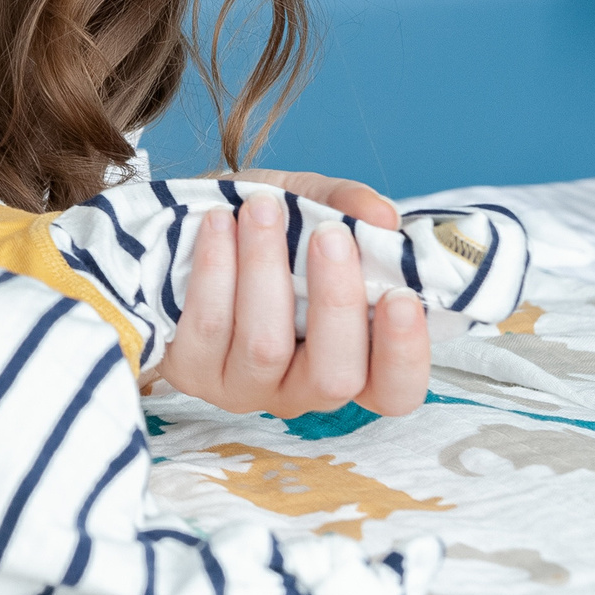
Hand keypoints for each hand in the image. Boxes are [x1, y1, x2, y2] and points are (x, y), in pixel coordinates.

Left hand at [150, 178, 429, 417]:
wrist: (189, 227)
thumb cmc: (266, 228)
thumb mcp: (310, 204)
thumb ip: (348, 205)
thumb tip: (383, 216)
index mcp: (352, 359)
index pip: (395, 390)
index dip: (404, 354)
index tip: (400, 296)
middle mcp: (301, 387)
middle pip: (334, 377)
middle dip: (337, 302)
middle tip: (331, 235)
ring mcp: (244, 386)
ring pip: (264, 347)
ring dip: (266, 268)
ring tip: (261, 208)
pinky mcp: (190, 371)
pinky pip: (208, 325)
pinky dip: (215, 267)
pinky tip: (218, 222)